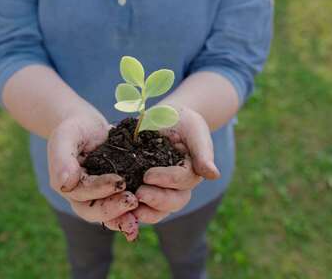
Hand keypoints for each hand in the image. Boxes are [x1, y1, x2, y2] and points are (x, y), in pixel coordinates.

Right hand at [48, 111, 138, 240]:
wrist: (88, 126)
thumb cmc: (74, 129)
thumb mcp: (65, 136)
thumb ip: (62, 158)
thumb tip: (65, 183)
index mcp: (67, 186)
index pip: (83, 193)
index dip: (100, 189)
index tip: (119, 181)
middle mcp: (82, 197)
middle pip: (94, 211)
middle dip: (114, 208)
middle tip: (133, 200)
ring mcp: (99, 198)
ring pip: (109, 214)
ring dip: (125, 215)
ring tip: (141, 207)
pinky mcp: (115, 194)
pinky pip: (123, 208)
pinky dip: (135, 211)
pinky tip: (151, 207)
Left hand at [133, 106, 219, 223]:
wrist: (162, 119)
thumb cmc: (182, 120)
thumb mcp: (194, 129)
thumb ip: (203, 152)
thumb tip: (213, 175)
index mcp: (191, 173)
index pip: (182, 181)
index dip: (166, 180)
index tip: (148, 175)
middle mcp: (178, 187)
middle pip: (173, 202)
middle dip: (156, 200)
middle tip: (138, 194)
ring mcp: (160, 191)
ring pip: (158, 210)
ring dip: (145, 212)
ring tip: (129, 209)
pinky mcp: (143, 189)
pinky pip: (140, 206)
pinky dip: (130, 211)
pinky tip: (118, 212)